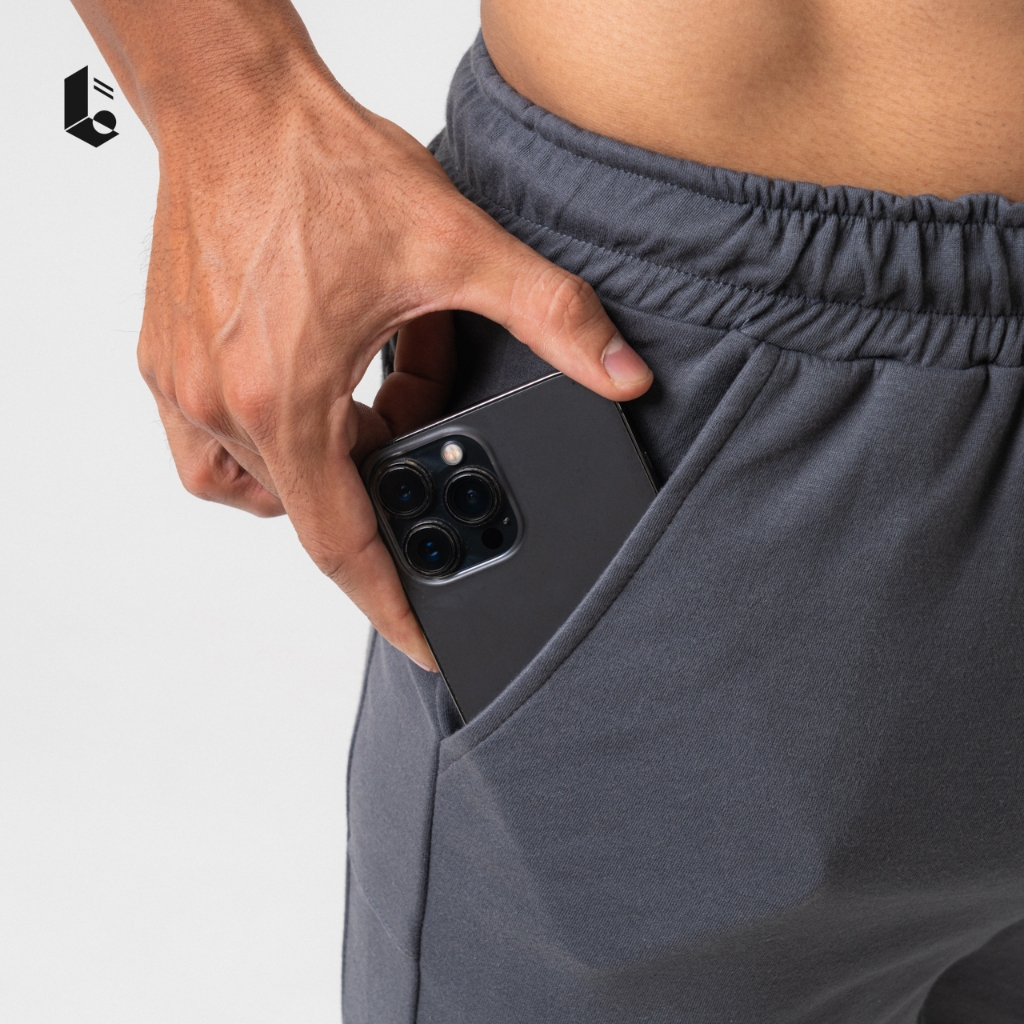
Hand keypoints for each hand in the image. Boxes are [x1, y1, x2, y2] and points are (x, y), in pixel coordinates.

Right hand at [135, 50, 652, 670]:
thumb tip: (624, 373)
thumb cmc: (318, 163)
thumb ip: (553, 318)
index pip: (344, 546)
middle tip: (413, 423)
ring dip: (320, 465)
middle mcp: (222, 404)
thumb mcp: (456, 245)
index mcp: (288, 399)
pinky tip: (312, 384)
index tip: (425, 640)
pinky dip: (271, 436)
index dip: (391, 604)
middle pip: (312, 508)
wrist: (233, 96)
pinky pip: (214, 442)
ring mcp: (183, 383)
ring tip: (362, 399)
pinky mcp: (165, 357)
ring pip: (255, 484)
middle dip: (376, 483)